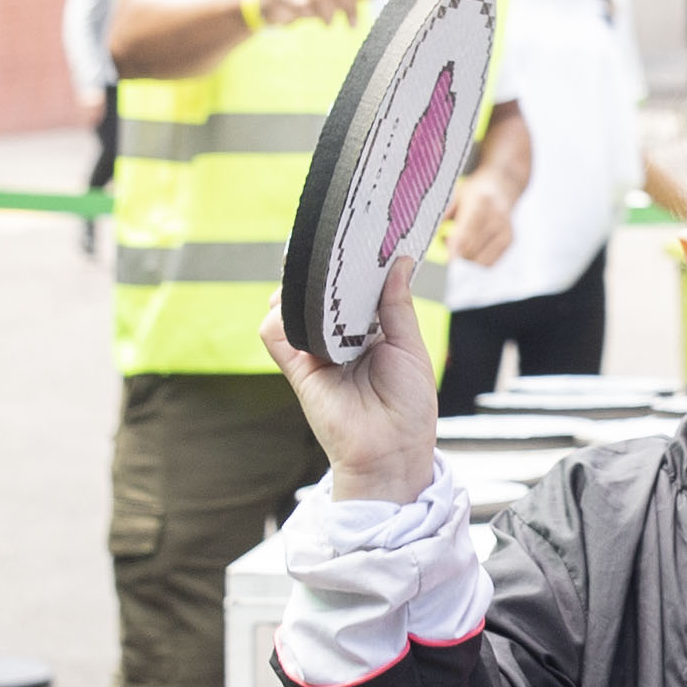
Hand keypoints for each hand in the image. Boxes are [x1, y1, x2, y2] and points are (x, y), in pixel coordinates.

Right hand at [263, 252, 448, 506]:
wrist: (393, 450)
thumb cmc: (409, 406)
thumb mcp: (411, 347)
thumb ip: (397, 305)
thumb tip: (399, 262)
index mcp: (371, 331)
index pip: (354, 290)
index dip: (354, 265)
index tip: (360, 236)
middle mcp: (340, 338)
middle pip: (322, 294)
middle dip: (323, 269)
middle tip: (333, 242)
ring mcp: (317, 352)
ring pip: (294, 307)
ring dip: (301, 287)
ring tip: (315, 270)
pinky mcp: (298, 369)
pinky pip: (275, 335)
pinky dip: (280, 316)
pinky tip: (296, 305)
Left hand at [443, 173, 517, 267]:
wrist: (501, 186)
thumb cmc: (476, 192)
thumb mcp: (458, 197)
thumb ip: (446, 217)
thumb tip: (436, 239)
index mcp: (481, 202)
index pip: (466, 233)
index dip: (454, 248)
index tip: (447, 258)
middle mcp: (496, 216)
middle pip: (472, 249)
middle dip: (457, 253)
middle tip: (449, 245)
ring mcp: (505, 229)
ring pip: (480, 259)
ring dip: (467, 258)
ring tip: (462, 246)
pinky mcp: (509, 240)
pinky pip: (490, 262)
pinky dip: (478, 260)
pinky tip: (474, 249)